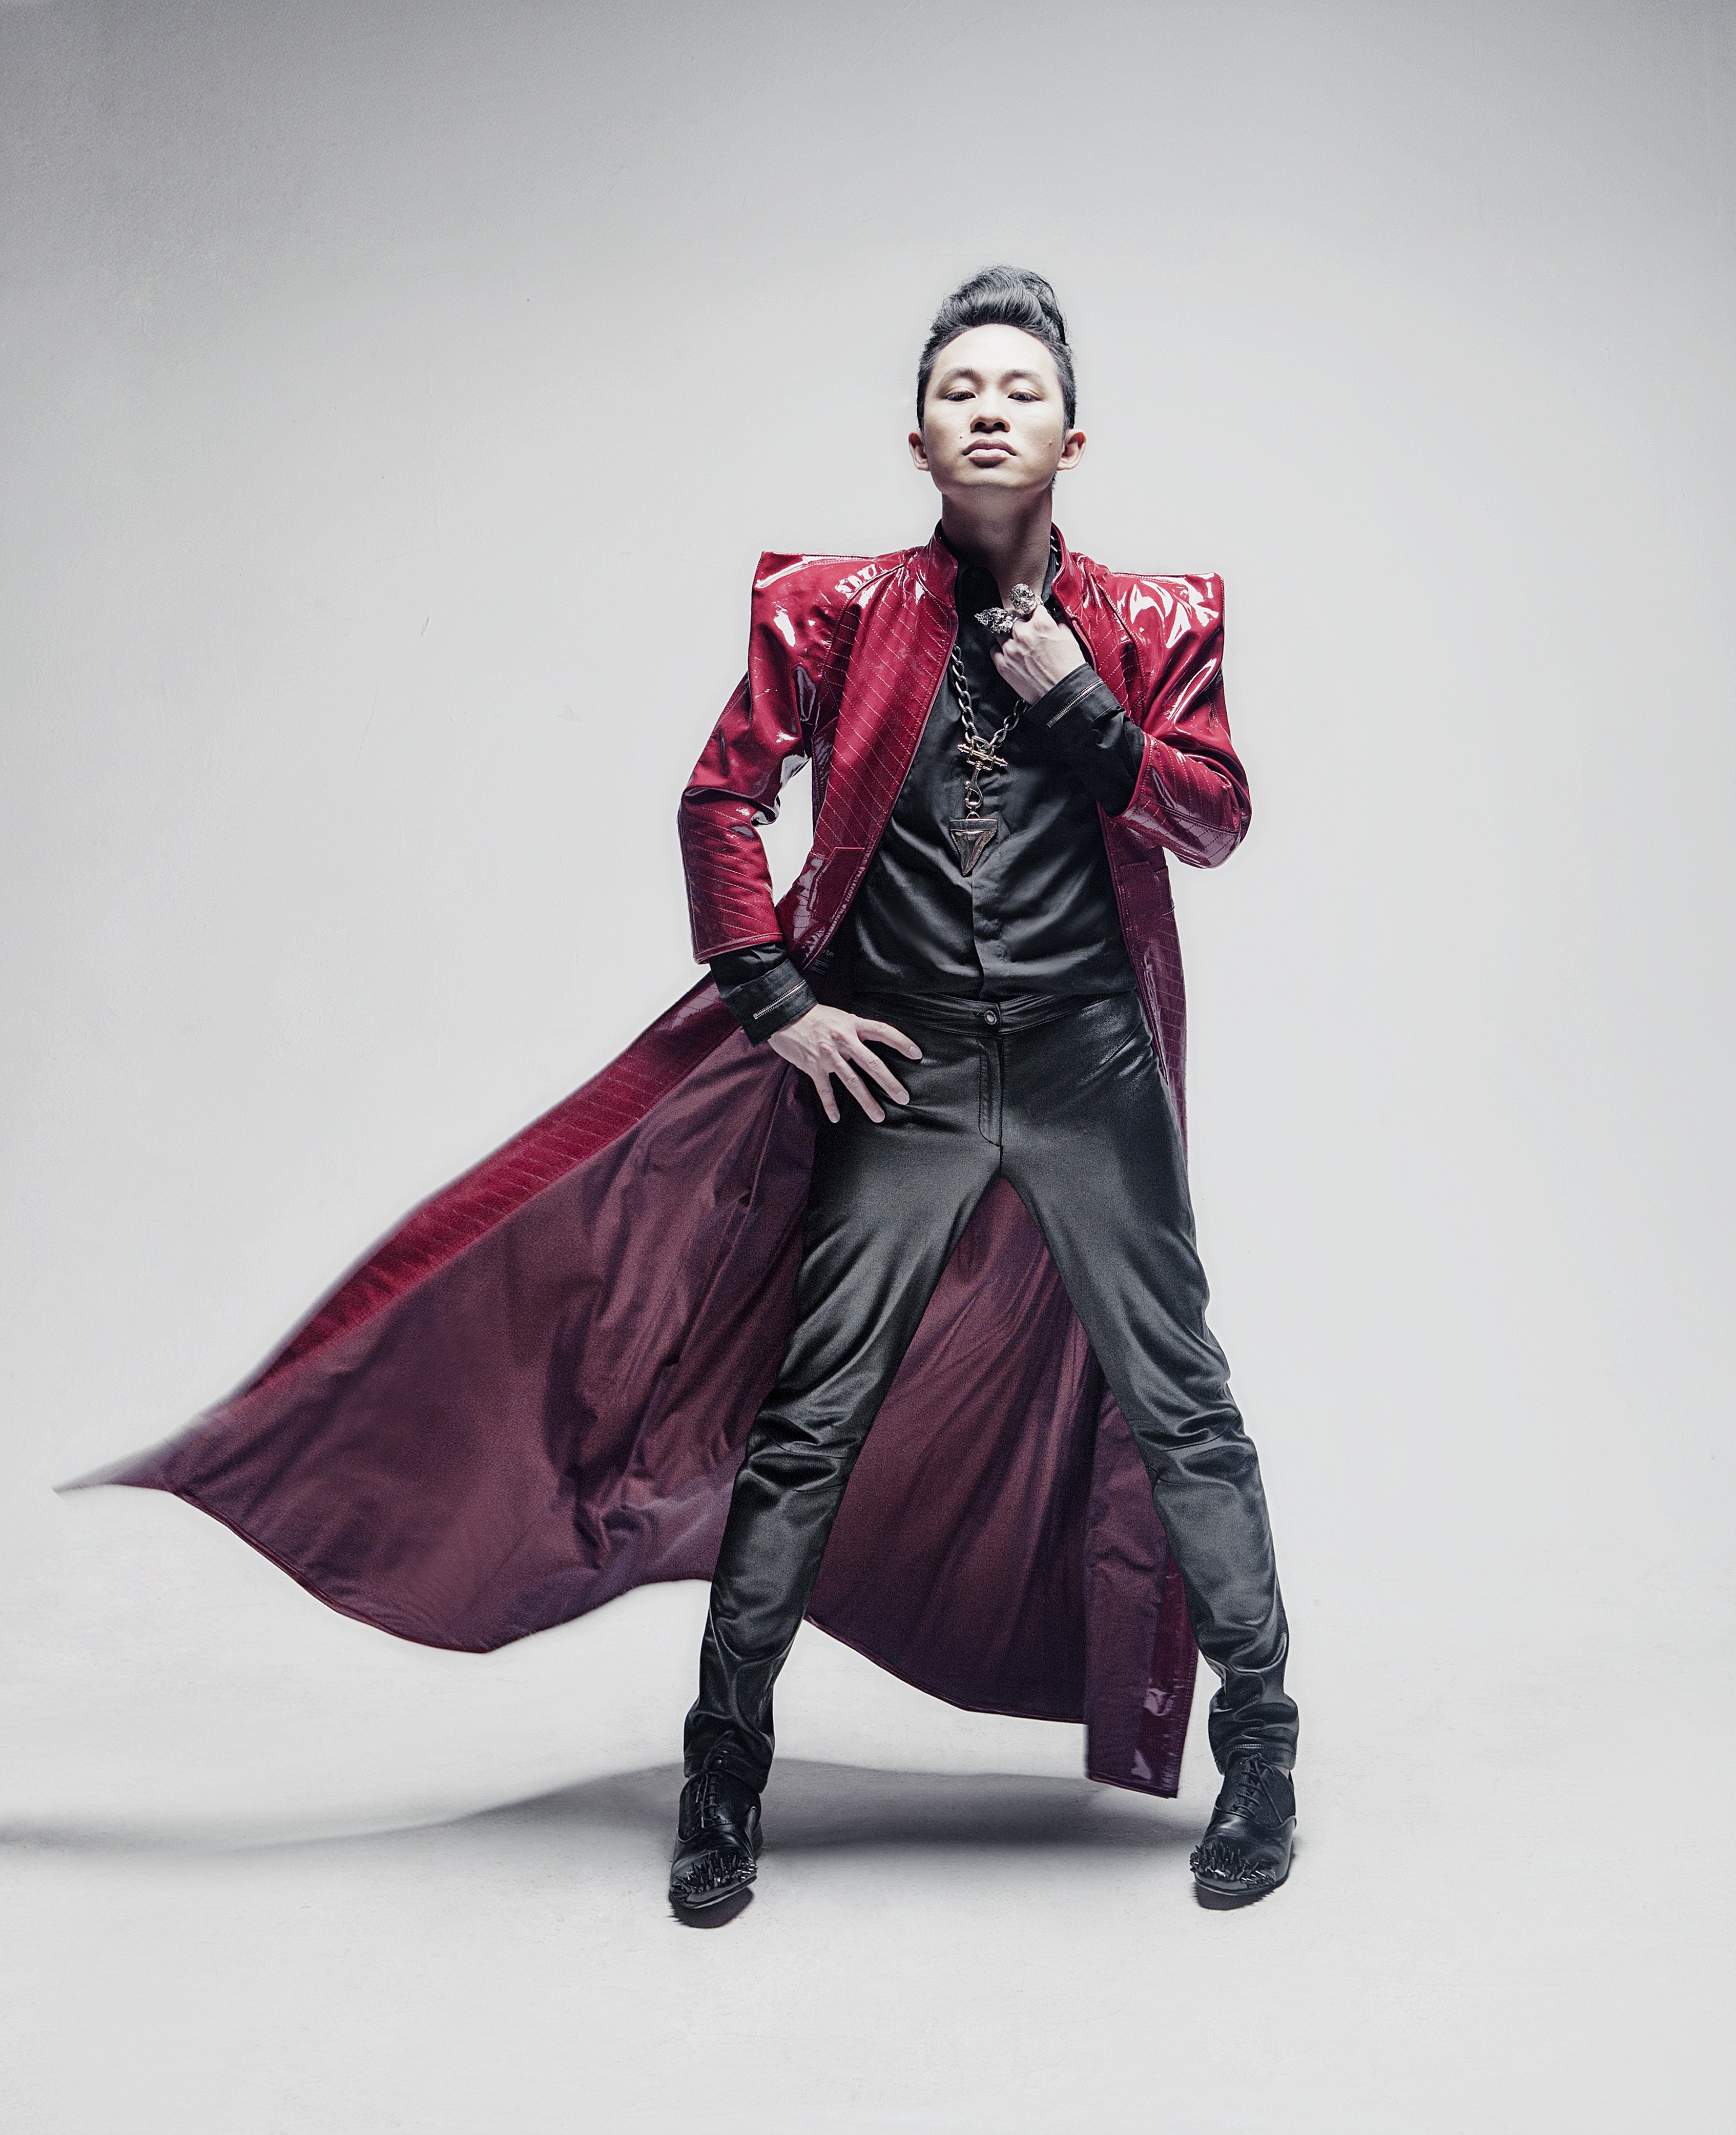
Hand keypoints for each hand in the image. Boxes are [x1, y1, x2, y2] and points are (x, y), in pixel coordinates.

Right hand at [768, 1005, 921, 1123]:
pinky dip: (830, 1104)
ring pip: (852, 1080)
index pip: (883, 1031)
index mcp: (852, 1025)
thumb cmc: (814, 1016)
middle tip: (903, 1097)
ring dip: (866, 1100)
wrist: (784, 1015)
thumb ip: (856, 1031)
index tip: (917, 1054)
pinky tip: (836, 1118)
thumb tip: (873, 1043)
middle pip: (871, 1063)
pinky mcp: (813, 1066)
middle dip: (888, 1082)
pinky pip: (824, 1089)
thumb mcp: (840, 1017)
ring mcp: (828, 1055)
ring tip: (879, 1115)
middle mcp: (843, 1040)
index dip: (901, 1042)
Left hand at [989, 601, 1084, 702]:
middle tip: (1018, 623)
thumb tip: (1054, 619)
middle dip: (1015, 618)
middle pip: (1010, 615)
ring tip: (1013, 639)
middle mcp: (1022, 634)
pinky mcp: (1003, 666)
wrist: (1064, 694)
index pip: (1029, 603)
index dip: (1030, 607)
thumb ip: (1058, 624)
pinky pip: (994, 651)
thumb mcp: (1069, 639)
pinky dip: (1000, 650)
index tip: (1029, 610)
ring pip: (998, 631)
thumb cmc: (1069, 669)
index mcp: (1040, 623)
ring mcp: (1010, 650)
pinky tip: (1008, 653)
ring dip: (1005, 633)